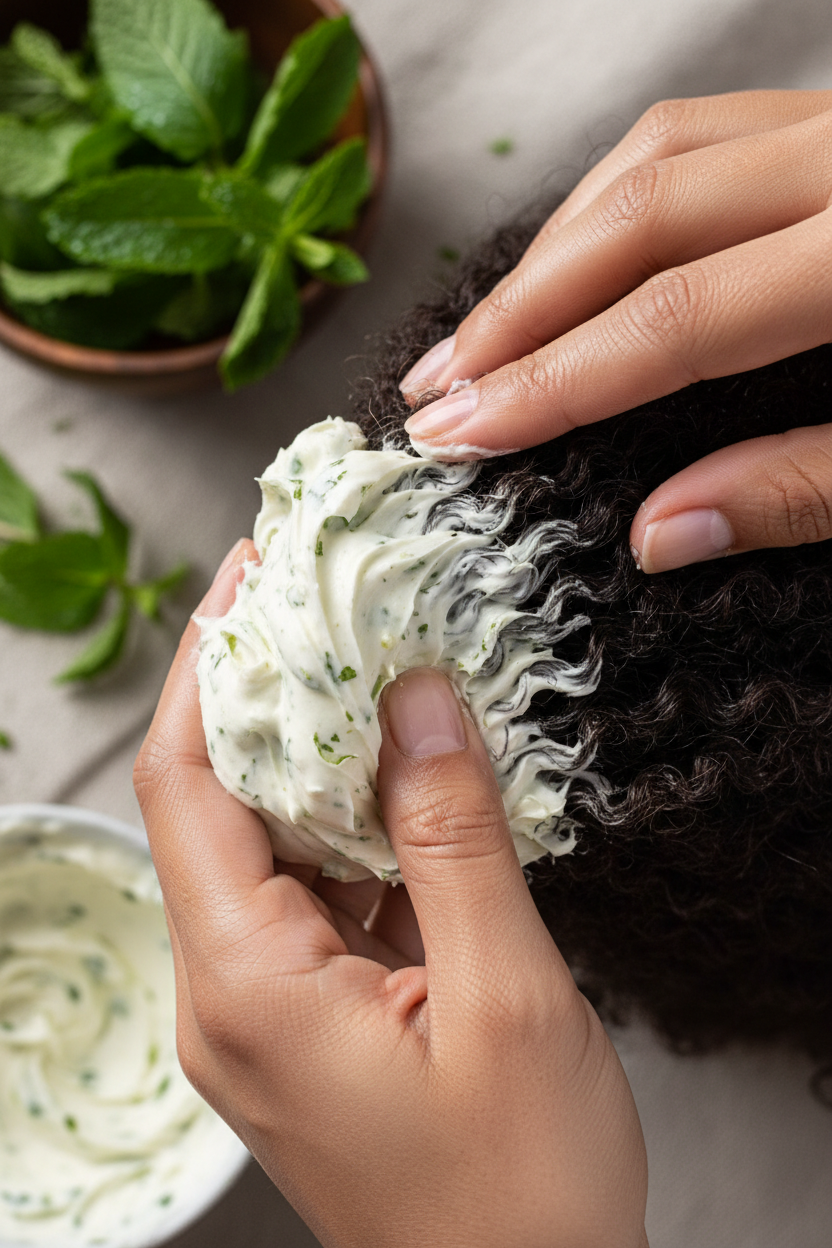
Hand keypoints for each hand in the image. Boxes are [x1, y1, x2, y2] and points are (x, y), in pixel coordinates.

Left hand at [134, 542, 647, 1247]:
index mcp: (247, 988)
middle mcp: (228, 996)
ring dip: (314, 756)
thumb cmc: (520, 1196)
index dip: (210, 666)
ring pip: (265, 844)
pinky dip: (350, 824)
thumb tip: (415, 697)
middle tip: (324, 599)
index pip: (184, 784)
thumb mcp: (506, 995)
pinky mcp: (307, 1020)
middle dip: (262, 693)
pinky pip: (309, 893)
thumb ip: (454, 834)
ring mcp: (263, 1012)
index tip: (250, 572)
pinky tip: (406, 778)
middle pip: (213, 804)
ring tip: (373, 668)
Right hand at [400, 90, 831, 573]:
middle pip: (638, 217)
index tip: (458, 433)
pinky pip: (697, 133)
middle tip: (435, 386)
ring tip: (484, 334)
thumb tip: (658, 535)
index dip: (553, 381)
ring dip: (554, 246)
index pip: (675, 318)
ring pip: (654, 155)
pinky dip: (613, 197)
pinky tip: (572, 260)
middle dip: (520, 309)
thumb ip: (801, 490)